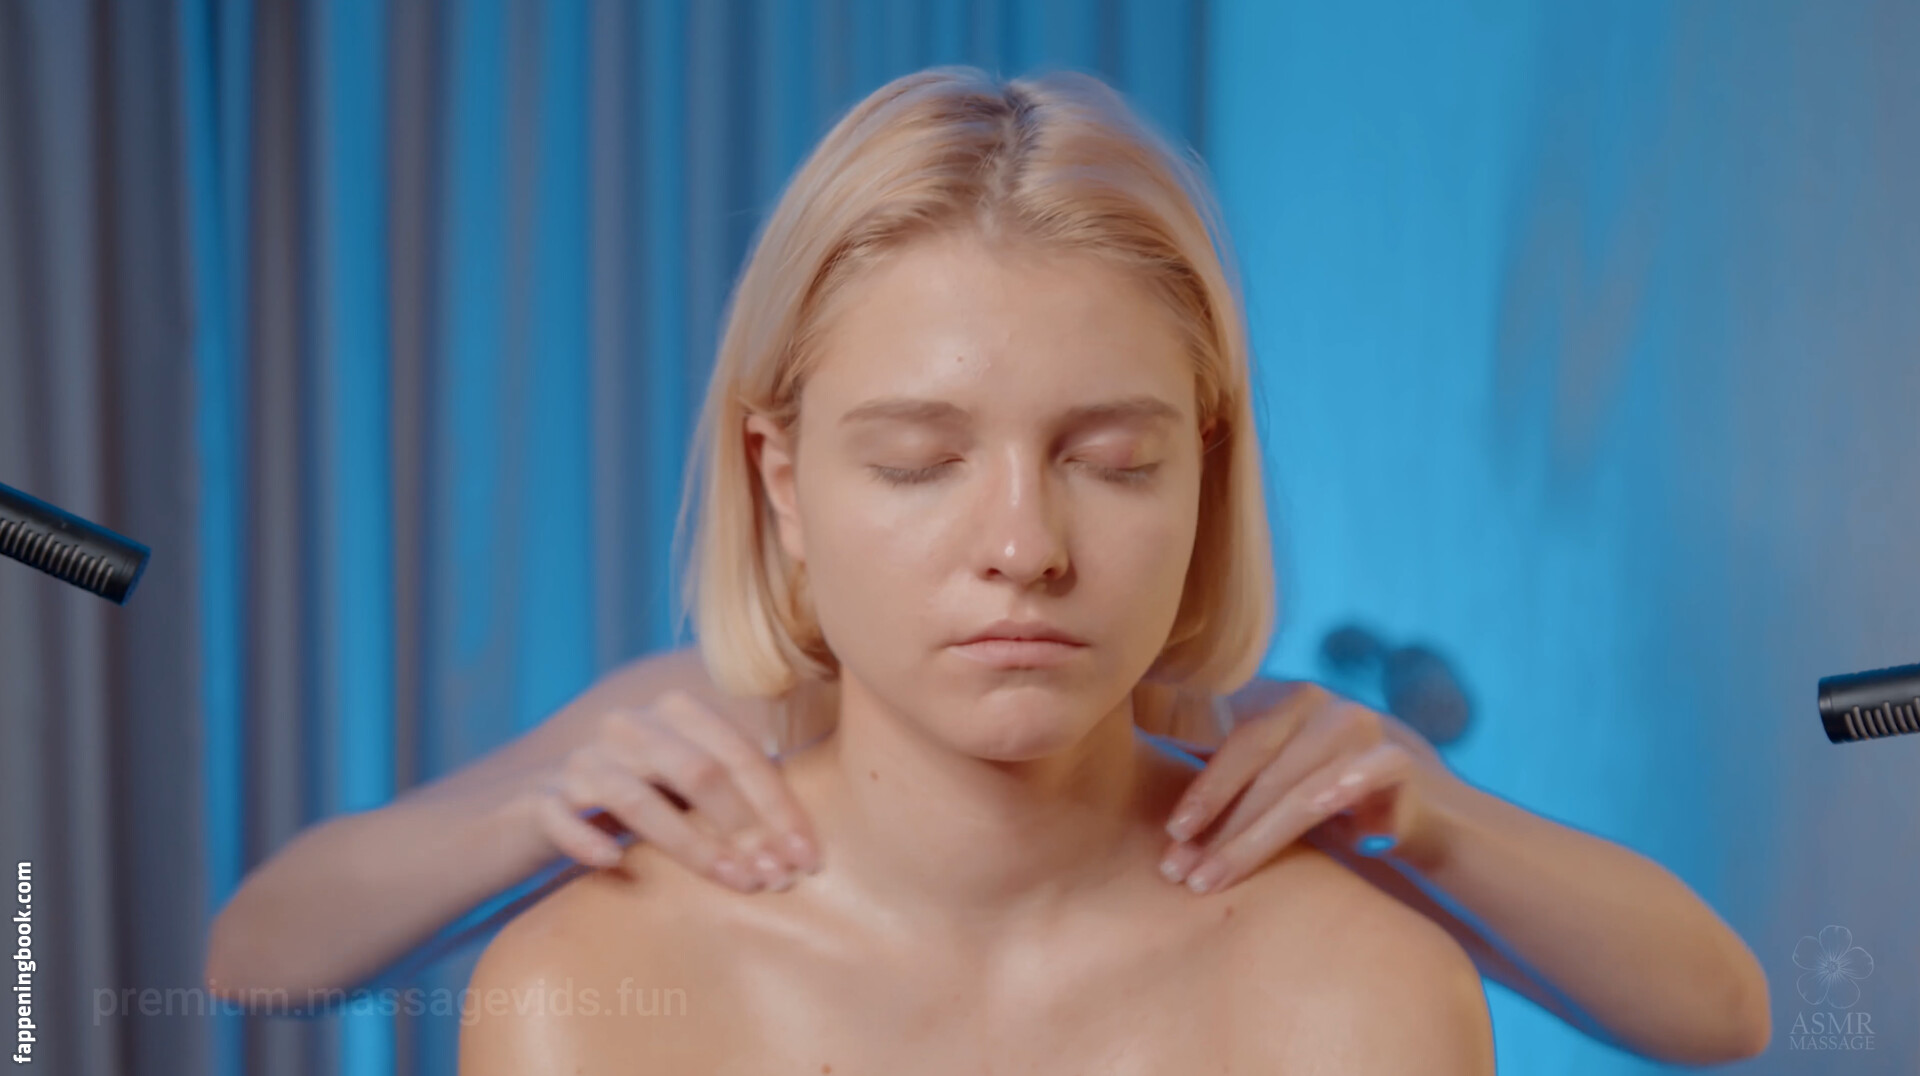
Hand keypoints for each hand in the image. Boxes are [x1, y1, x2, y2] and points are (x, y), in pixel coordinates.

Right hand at [528, 690, 818, 892]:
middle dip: (746, 828)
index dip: (778, 806)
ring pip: (638, 798)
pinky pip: (562, 817)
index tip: (806, 856)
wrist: (527, 811)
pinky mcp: (537, 800)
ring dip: (693, 844)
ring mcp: (579, 761)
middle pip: (698, 771)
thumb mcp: (685, 788)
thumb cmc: (630, 804)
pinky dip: (588, 839)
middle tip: (776, 878)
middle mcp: (626, 727)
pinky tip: (615, 864)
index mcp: (671, 714)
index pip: (738, 754)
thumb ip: (734, 792)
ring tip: (734, 882)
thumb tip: (801, 840)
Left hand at [1156, 681, 1442, 893]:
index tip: (1169, 836)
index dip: (1201, 790)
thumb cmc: (1336, 802)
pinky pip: (1365, 777)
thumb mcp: (1281, 781)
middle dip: (1214, 825)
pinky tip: (1322, 816)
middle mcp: (1322, 705)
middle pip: (1258, 766)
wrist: (1428, 815)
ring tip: (1213, 879)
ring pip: (1296, 788)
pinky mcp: (1399, 761)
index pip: (1233, 743)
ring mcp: (1363, 727)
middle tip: (1177, 870)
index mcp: (1287, 702)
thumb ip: (1236, 775)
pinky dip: (1344, 793)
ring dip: (1251, 840)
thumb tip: (1157, 797)